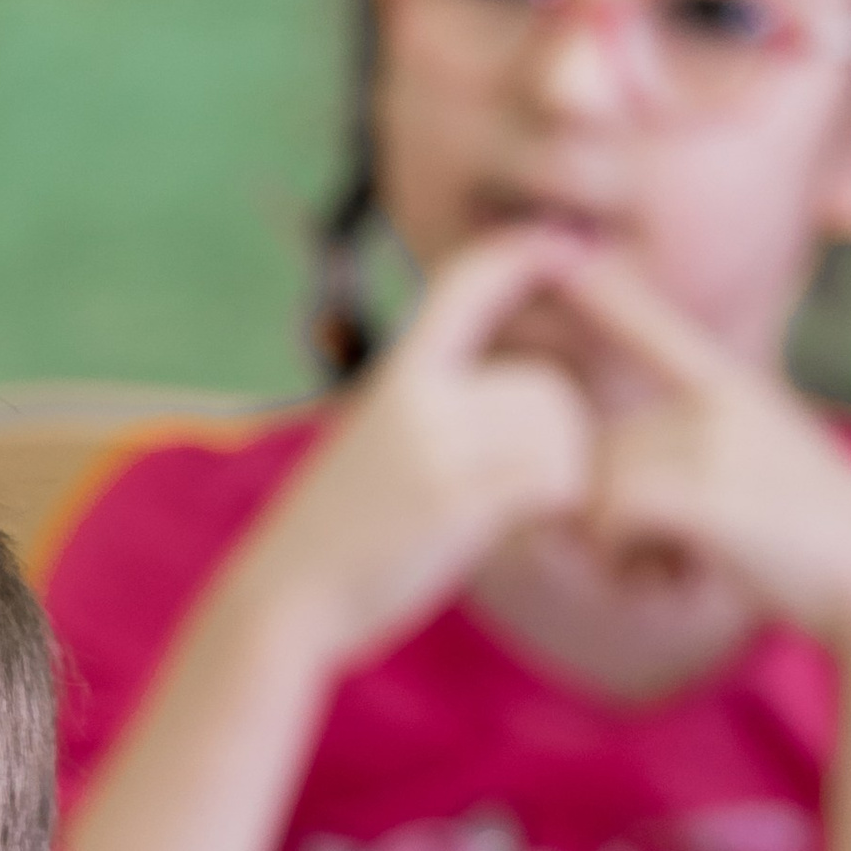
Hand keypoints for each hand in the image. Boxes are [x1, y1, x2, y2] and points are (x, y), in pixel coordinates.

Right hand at [241, 226, 598, 673]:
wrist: (282, 604)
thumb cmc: (331, 543)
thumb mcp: (369, 449)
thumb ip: (430, 414)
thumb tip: (516, 400)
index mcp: (394, 377)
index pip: (464, 284)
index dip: (521, 254)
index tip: (568, 246)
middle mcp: (416, 399)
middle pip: (545, 387)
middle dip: (554, 441)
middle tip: (522, 498)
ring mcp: (436, 449)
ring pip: (560, 435)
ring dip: (560, 483)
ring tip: (516, 523)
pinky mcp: (458, 501)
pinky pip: (556, 483)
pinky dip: (560, 514)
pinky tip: (533, 541)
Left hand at [556, 251, 850, 658]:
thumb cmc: (815, 545)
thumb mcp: (763, 467)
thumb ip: (694, 451)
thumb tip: (601, 473)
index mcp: (733, 390)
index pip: (659, 328)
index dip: (609, 291)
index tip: (567, 250)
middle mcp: (717, 401)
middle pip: (601, 447)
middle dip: (614, 514)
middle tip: (676, 554)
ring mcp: (710, 439)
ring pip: (598, 484)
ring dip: (618, 544)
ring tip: (683, 566)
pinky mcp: (700, 487)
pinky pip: (609, 516)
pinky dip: (626, 559)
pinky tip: (677, 579)